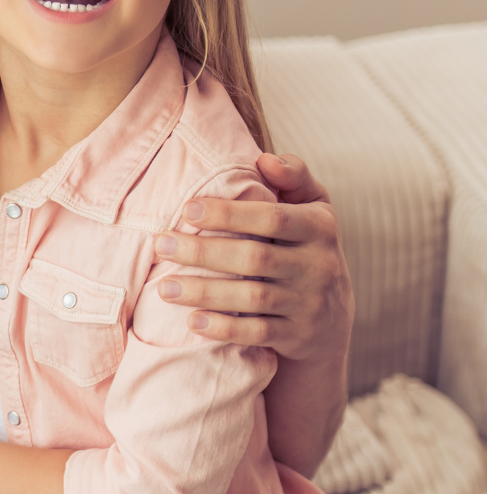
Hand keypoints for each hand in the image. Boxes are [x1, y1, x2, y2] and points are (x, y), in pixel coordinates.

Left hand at [155, 153, 354, 362]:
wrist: (332, 316)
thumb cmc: (306, 247)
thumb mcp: (313, 209)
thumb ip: (294, 178)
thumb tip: (264, 158)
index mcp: (320, 228)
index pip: (273, 217)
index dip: (230, 213)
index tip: (187, 209)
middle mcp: (319, 265)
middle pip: (255, 257)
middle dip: (203, 252)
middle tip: (161, 244)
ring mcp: (309, 303)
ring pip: (253, 298)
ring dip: (205, 292)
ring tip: (163, 287)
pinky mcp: (297, 335)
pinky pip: (257, 333)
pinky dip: (224, 328)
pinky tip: (191, 321)